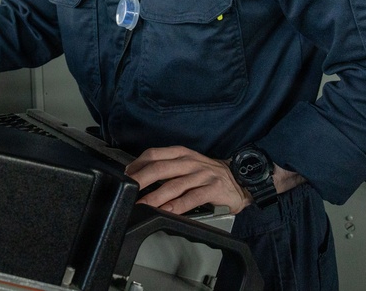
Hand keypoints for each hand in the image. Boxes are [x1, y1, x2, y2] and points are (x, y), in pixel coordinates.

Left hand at [125, 145, 251, 214]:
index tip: (125, 176)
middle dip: (140, 179)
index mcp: (181, 153)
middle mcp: (190, 162)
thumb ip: (167, 169)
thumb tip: (139, 177)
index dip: (137, 164)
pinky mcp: (212, 189)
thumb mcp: (187, 165)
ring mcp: (201, 175)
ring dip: (154, 196)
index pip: (154, 154)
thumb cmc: (208, 175)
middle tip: (128, 190)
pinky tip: (165, 211)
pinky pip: (191, 198)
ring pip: (173, 185)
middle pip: (160, 168)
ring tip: (142, 204)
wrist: (239, 181)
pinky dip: (176, 206)